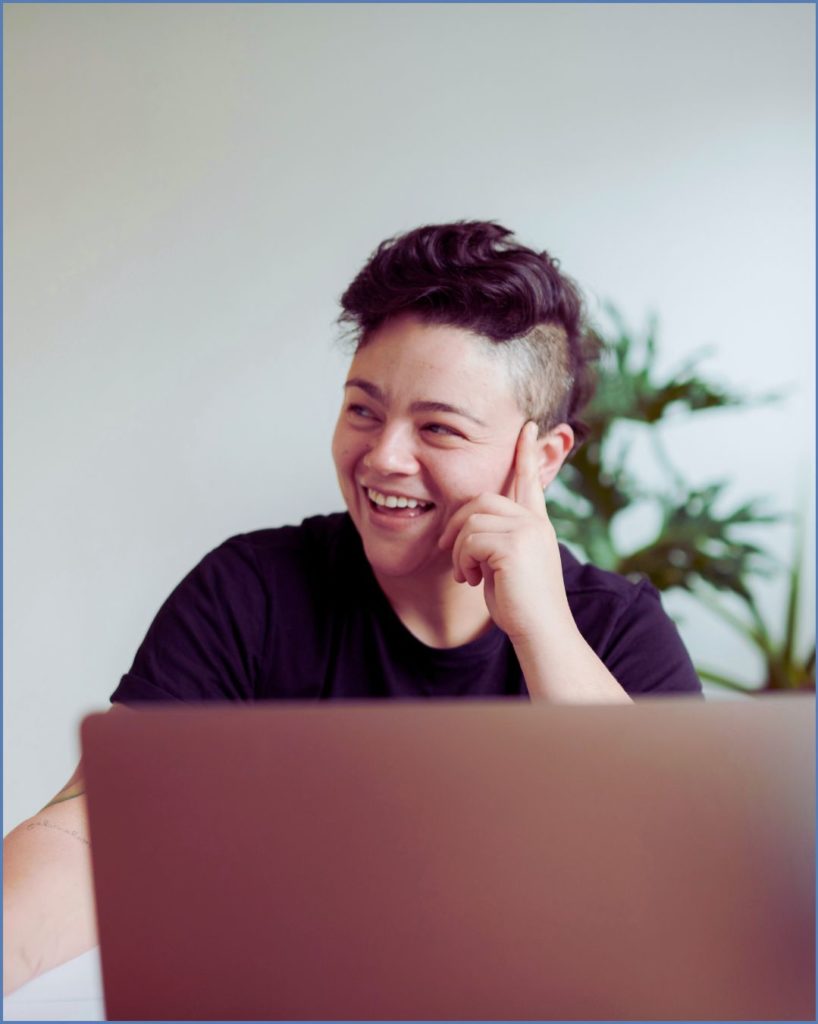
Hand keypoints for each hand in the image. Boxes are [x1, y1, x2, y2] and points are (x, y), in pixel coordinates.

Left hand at [437, 421, 571, 643]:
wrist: (541, 632)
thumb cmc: (521, 606)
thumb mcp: (507, 567)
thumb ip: (495, 542)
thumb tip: (468, 532)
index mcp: (537, 525)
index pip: (529, 481)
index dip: (526, 453)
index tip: (526, 427)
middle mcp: (535, 523)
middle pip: (481, 500)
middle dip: (456, 524)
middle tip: (449, 553)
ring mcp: (527, 531)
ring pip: (471, 522)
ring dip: (458, 551)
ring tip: (466, 575)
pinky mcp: (514, 544)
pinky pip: (470, 540)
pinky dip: (462, 561)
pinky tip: (471, 580)